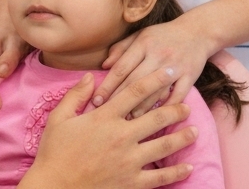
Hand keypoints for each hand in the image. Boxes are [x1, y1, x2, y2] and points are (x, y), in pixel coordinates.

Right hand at [19, 69, 196, 188]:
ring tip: (195, 131)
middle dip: (176, 109)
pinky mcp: (131, 182)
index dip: (156, 79)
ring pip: (164, 145)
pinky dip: (176, 173)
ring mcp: (128, 160)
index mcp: (104, 118)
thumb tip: (92, 75)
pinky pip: (159, 177)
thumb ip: (76, 95)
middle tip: (188, 105)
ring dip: (182, 137)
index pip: (136, 92)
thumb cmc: (54, 153)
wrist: (53, 188)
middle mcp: (121, 136)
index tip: (170, 71)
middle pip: (157, 117)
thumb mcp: (59, 118)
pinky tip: (188, 168)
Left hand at [93, 17, 214, 117]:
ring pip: (155, 91)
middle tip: (107, 115)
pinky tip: (156, 118)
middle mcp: (159, 54)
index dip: (108, 86)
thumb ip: (121, 48)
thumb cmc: (163, 36)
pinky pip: (177, 96)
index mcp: (144, 43)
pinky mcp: (190, 76)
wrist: (197, 32)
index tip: (96, 101)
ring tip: (128, 121)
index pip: (122, 68)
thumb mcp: (141, 35)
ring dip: (141, 108)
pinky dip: (167, 108)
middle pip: (135, 82)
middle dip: (119, 100)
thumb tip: (104, 65)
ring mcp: (175, 66)